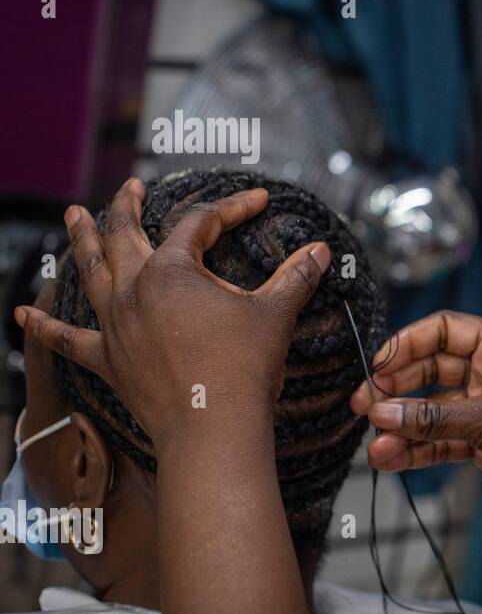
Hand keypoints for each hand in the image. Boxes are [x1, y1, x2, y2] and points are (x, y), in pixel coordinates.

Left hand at [15, 178, 330, 452]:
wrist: (212, 427)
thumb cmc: (244, 368)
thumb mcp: (275, 315)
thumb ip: (295, 277)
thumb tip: (320, 250)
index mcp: (172, 270)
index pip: (201, 222)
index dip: (232, 207)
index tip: (258, 201)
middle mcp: (133, 289)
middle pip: (124, 233)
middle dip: (128, 205)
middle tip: (131, 187)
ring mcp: (114, 323)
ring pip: (89, 270)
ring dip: (79, 239)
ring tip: (72, 215)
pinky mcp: (106, 358)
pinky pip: (65, 339)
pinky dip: (42, 326)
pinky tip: (20, 314)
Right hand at [350, 312, 481, 528]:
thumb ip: (433, 418)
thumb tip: (382, 413)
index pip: (448, 330)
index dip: (409, 344)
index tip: (378, 366)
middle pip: (433, 368)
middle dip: (397, 388)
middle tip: (364, 405)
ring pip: (433, 409)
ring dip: (403, 426)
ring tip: (374, 444)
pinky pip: (441, 438)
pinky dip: (417, 448)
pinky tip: (390, 458)